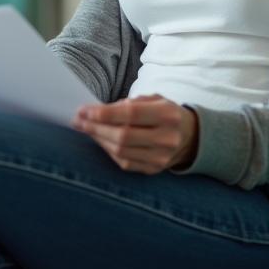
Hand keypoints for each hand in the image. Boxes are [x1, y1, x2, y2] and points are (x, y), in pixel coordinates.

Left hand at [72, 95, 198, 173]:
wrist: (190, 137)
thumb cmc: (165, 114)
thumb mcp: (154, 99)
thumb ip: (129, 103)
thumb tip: (98, 111)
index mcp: (167, 114)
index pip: (130, 114)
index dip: (104, 113)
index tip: (84, 110)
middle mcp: (166, 138)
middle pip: (123, 135)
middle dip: (96, 127)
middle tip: (78, 120)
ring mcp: (161, 157)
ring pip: (120, 151)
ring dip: (98, 139)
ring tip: (85, 128)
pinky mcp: (153, 169)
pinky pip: (124, 162)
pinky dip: (108, 150)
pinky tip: (100, 140)